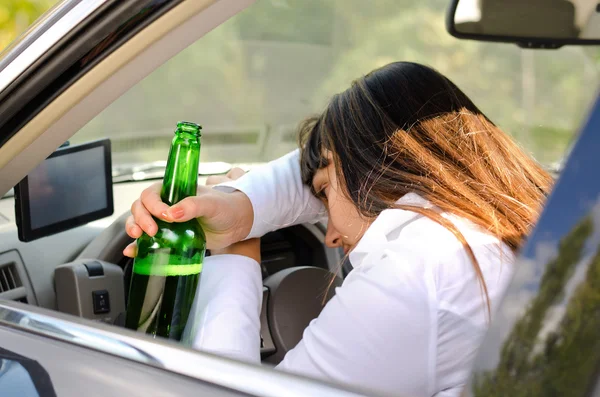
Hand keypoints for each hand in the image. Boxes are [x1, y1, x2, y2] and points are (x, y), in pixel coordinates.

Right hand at [123, 167, 253, 256]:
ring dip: (134, 229)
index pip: (151, 194)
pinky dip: (137, 247)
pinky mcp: (170, 239)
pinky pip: (148, 242)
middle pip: (140, 207)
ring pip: (140, 223)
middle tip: (151, 231)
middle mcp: (167, 206)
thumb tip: (171, 213)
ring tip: (138, 238)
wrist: (237, 225)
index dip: (152, 204)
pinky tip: (132, 252)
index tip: (165, 216)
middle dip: (140, 218)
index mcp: (174, 192)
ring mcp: (167, 223)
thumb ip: (193, 205)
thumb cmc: (226, 207)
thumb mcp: (211, 203)